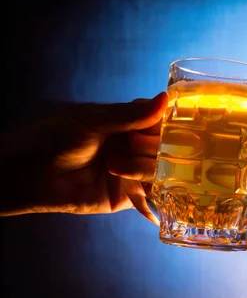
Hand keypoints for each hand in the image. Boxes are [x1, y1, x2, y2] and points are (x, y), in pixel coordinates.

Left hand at [1, 93, 167, 219]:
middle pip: (165, 147)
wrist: (28, 174)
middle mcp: (134, 147)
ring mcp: (132, 172)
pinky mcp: (127, 196)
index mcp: (127, 123)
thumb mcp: (92, 120)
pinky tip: (156, 193)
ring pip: (160, 170)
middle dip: (152, 146)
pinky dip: (155, 198)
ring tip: (113, 166)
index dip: (166, 123)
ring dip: (143, 168)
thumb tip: (165, 99)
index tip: (165, 125)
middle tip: (130, 145)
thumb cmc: (53, 138)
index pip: (161, 121)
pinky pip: (151, 198)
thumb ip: (129, 114)